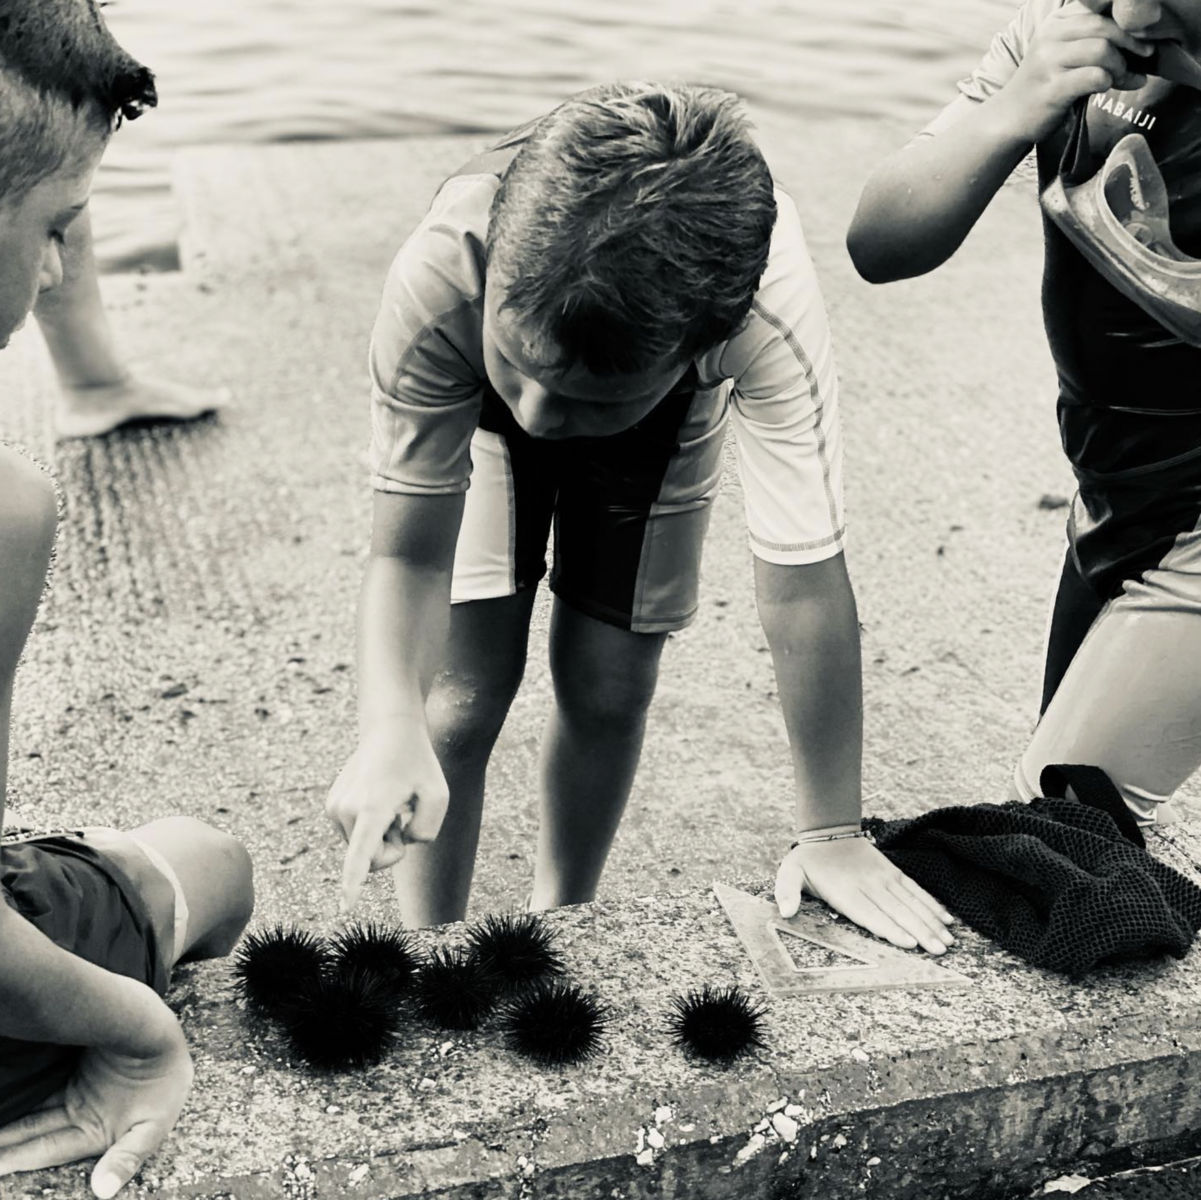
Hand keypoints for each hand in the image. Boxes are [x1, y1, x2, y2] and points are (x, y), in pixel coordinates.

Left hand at [0, 1002, 192, 1197]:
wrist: (170, 1037)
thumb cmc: (165, 1086)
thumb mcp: (151, 1127)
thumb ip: (127, 1157)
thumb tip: (103, 1191)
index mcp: (94, 1134)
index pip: (45, 1148)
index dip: (16, 1156)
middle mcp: (80, 1115)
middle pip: (34, 1130)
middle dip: (5, 1141)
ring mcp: (77, 1091)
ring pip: (34, 1110)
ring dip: (9, 1120)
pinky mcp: (76, 1068)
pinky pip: (44, 1084)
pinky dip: (24, 1091)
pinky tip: (5, 1097)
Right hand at [326, 725, 448, 911]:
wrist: (389, 730)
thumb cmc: (419, 764)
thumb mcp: (439, 796)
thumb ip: (425, 831)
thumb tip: (400, 844)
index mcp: (373, 808)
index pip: (362, 853)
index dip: (354, 883)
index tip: (345, 907)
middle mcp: (346, 809)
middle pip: (373, 860)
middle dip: (392, 850)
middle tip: (403, 817)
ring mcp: (334, 807)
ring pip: (362, 849)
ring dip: (381, 836)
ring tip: (389, 803)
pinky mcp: (331, 806)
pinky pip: (355, 836)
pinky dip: (370, 828)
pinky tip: (378, 800)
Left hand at [774, 836, 954, 954]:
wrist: (828, 829)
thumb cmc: (808, 860)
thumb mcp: (789, 873)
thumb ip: (787, 892)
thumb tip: (785, 912)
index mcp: (844, 891)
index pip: (869, 913)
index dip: (889, 928)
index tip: (909, 942)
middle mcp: (868, 885)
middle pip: (896, 911)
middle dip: (920, 931)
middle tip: (939, 949)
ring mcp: (883, 878)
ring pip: (910, 902)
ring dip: (931, 921)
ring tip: (948, 939)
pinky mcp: (892, 872)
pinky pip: (915, 889)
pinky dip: (931, 903)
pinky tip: (946, 918)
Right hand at [998, 2, 1153, 141]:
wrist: (1009, 118)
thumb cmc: (1045, 85)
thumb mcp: (1064, 50)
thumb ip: (1093, 37)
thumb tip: (1142, 38)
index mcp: (1057, 21)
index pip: (1102, 5)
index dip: (1128, 19)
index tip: (1141, 36)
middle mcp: (1050, 36)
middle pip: (1106, 26)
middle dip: (1131, 44)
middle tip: (1140, 60)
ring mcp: (1048, 63)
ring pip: (1103, 50)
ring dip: (1120, 67)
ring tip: (1122, 79)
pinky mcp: (1052, 89)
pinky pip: (1094, 77)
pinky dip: (1108, 82)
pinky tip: (1106, 88)